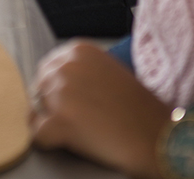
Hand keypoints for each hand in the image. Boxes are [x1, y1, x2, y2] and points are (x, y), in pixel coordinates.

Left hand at [31, 41, 168, 177]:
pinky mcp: (60, 121)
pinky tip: (68, 143)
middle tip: (73, 119)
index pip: (48, 66)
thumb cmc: (139, 108)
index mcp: (78, 50)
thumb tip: (56, 82)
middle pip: (40, 86)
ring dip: (51, 121)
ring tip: (76, 131)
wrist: (157, 137)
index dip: (56, 87)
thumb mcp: (108, 71)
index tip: (69, 101)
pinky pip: (37, 133)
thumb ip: (81, 71)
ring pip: (37, 109)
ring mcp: (61, 92)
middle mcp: (66, 65)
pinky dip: (48, 141)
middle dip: (51, 103)